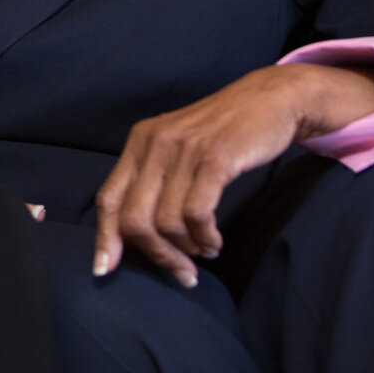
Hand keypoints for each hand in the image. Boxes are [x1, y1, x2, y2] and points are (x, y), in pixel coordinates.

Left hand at [91, 64, 373, 285]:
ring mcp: (184, 149)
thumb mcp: (178, 150)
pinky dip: (205, 237)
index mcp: (139, 142)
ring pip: (166, 222)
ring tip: (206, 250)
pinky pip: (197, 212)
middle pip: (133, 219)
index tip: (104, 271)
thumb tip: (136, 237)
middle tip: (182, 272)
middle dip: (156, 256)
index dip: (104, 238)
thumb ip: (155, 184)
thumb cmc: (222, 134)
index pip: (108, 198)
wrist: (269, 99)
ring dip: (187, 249)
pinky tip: (214, 240)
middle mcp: (155, 142)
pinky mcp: (215, 157)